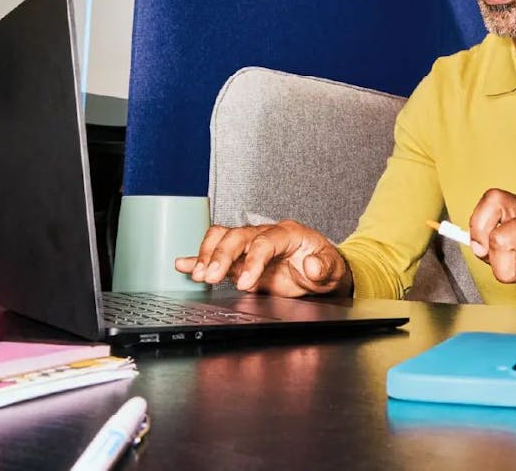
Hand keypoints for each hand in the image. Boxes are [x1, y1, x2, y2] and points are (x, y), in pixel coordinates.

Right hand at [173, 220, 351, 296]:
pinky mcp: (240, 259)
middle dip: (221, 255)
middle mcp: (265, 235)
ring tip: (198, 274)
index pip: (265, 241)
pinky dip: (198, 258)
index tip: (246, 282)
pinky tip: (183, 264)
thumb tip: (311, 266)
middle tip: (210, 277)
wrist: (320, 271)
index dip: (253, 260)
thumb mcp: (332, 268)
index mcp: (288, 233)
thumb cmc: (324, 266)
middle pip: (238, 236)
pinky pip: (216, 252)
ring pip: (223, 238)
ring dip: (207, 254)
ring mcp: (250, 246)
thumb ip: (323, 267)